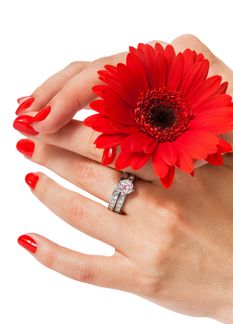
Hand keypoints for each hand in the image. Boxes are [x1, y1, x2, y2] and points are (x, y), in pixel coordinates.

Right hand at [14, 34, 232, 181]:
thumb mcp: (203, 134)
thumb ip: (158, 132)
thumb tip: (103, 134)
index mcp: (174, 61)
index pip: (107, 75)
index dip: (69, 99)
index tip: (43, 123)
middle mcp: (160, 58)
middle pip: (93, 69)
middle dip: (53, 93)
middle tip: (22, 115)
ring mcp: (152, 68)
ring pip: (95, 75)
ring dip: (59, 93)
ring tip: (30, 108)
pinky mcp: (148, 82)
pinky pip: (107, 86)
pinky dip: (79, 99)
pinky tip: (61, 109)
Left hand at [17, 130, 232, 323]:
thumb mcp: (222, 173)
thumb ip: (189, 149)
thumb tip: (159, 120)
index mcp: (178, 174)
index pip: (116, 141)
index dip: (78, 127)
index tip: (55, 118)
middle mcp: (158, 206)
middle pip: (91, 171)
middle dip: (54, 153)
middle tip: (29, 139)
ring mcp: (146, 245)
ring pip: (81, 213)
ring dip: (48, 192)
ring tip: (29, 177)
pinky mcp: (139, 279)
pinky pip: (85, 268)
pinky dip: (52, 255)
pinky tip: (27, 239)